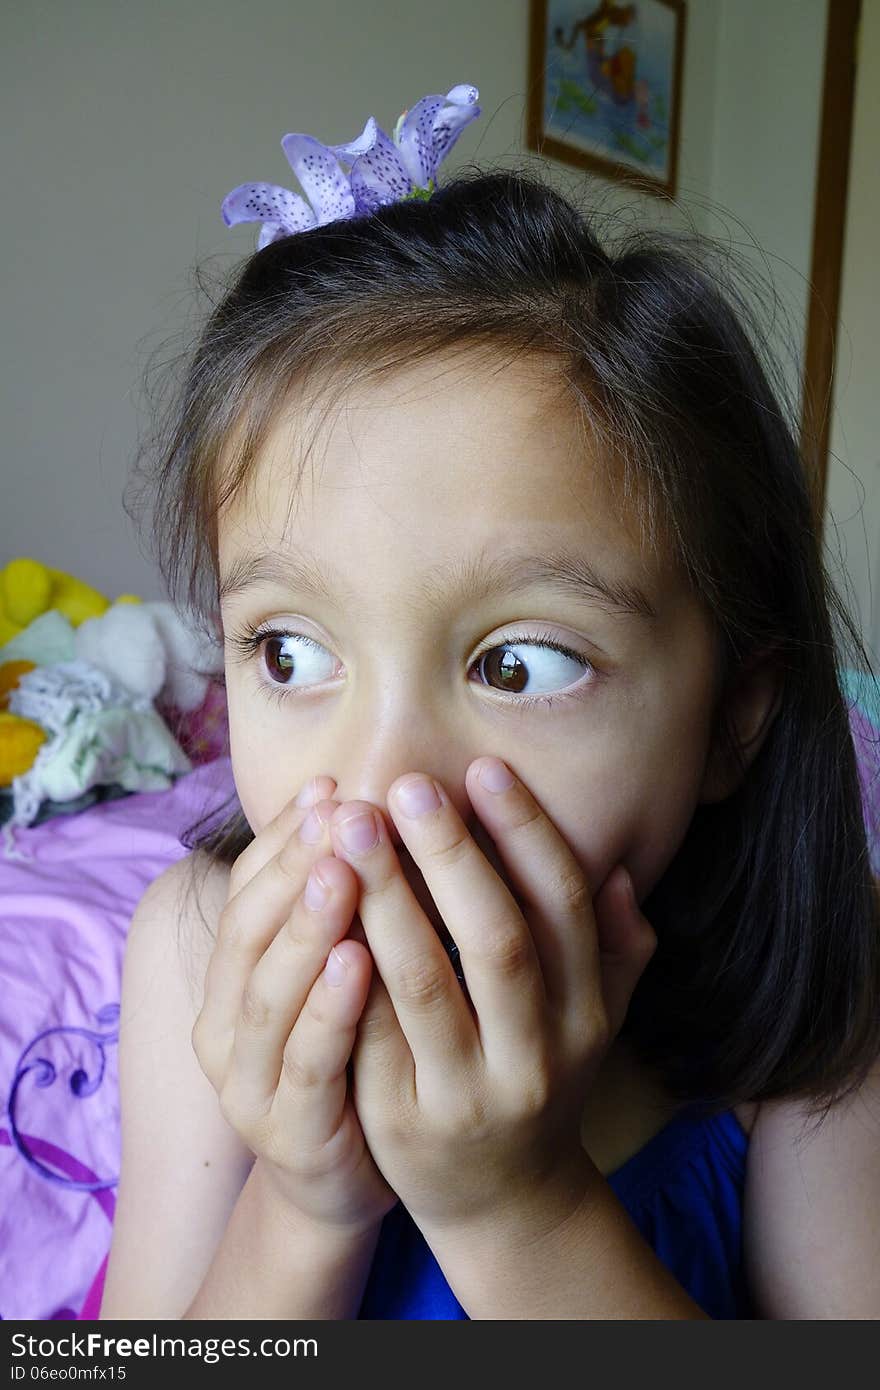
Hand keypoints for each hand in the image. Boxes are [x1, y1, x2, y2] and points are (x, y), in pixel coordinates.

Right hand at [191, 775, 397, 1236]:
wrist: (341, 1182)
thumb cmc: (346, 1058)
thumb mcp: (330, 976)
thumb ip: (335, 908)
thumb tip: (354, 802)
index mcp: (229, 980)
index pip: (246, 892)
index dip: (282, 838)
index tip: (331, 785)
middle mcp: (222, 1026)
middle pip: (247, 933)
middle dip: (293, 868)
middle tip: (341, 813)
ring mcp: (247, 1084)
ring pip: (267, 996)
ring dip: (305, 928)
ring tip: (342, 871)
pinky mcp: (289, 1131)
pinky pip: (307, 1063)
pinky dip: (329, 1009)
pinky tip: (360, 963)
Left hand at [326, 758, 657, 1235]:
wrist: (502, 1200)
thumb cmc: (542, 1076)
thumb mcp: (595, 1017)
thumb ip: (615, 946)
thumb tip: (618, 867)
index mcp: (586, 1014)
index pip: (562, 908)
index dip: (527, 834)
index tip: (482, 767)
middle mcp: (536, 1055)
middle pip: (497, 941)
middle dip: (451, 855)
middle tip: (404, 783)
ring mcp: (468, 1094)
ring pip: (425, 985)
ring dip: (386, 898)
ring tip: (349, 826)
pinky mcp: (402, 1122)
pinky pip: (369, 1035)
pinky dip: (346, 972)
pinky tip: (318, 907)